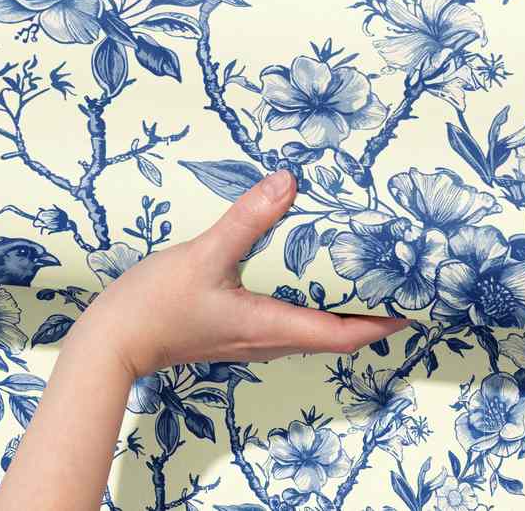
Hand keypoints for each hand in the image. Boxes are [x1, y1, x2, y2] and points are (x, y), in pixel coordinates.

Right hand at [68, 170, 410, 379]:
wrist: (110, 343)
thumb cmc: (155, 307)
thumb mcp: (204, 255)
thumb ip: (247, 219)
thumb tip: (289, 182)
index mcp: (271, 326)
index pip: (343, 334)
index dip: (382, 321)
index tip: (414, 304)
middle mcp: (268, 338)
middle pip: (333, 332)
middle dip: (368, 309)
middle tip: (395, 278)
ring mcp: (249, 336)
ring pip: (309, 325)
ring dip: (337, 303)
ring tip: (358, 270)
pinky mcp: (231, 329)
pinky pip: (284, 316)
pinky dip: (305, 297)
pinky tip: (299, 268)